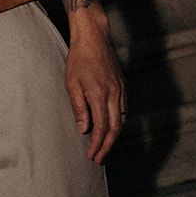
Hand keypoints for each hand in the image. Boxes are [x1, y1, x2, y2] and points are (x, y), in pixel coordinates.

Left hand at [63, 7, 125, 163]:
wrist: (93, 38)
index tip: (92, 155)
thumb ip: (79, 108)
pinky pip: (123, 109)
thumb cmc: (79, 59)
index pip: (102, 127)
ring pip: (122, 119)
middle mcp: (114, 94)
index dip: (97, 144)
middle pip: (115, 128)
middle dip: (107, 146)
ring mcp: (121, 89)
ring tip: (104, 146)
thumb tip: (84, 129)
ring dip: (114, 136)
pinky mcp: (122, 85)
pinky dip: (119, 122)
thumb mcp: (72, 84)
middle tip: (99, 157)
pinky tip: (111, 127)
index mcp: (100, 95)